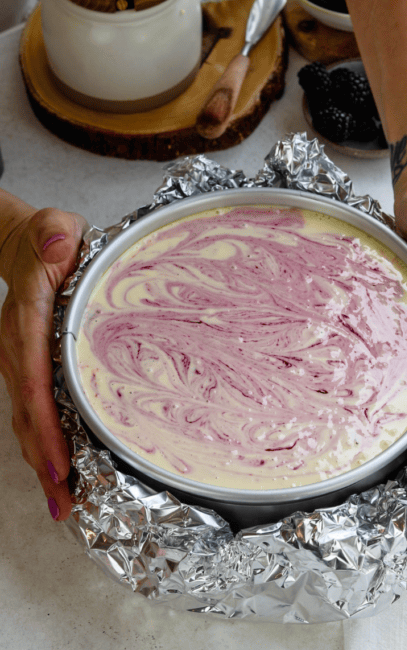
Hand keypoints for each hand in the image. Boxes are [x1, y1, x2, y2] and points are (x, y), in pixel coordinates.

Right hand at [0, 204, 85, 520]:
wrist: (23, 243)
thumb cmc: (50, 240)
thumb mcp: (55, 229)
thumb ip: (54, 236)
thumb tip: (56, 245)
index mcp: (26, 323)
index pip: (35, 381)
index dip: (46, 424)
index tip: (61, 461)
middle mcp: (16, 352)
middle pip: (27, 416)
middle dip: (45, 462)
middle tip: (65, 503)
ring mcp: (18, 365)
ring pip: (28, 421)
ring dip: (44, 462)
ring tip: (64, 504)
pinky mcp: (29, 371)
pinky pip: (34, 413)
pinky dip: (45, 444)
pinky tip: (61, 473)